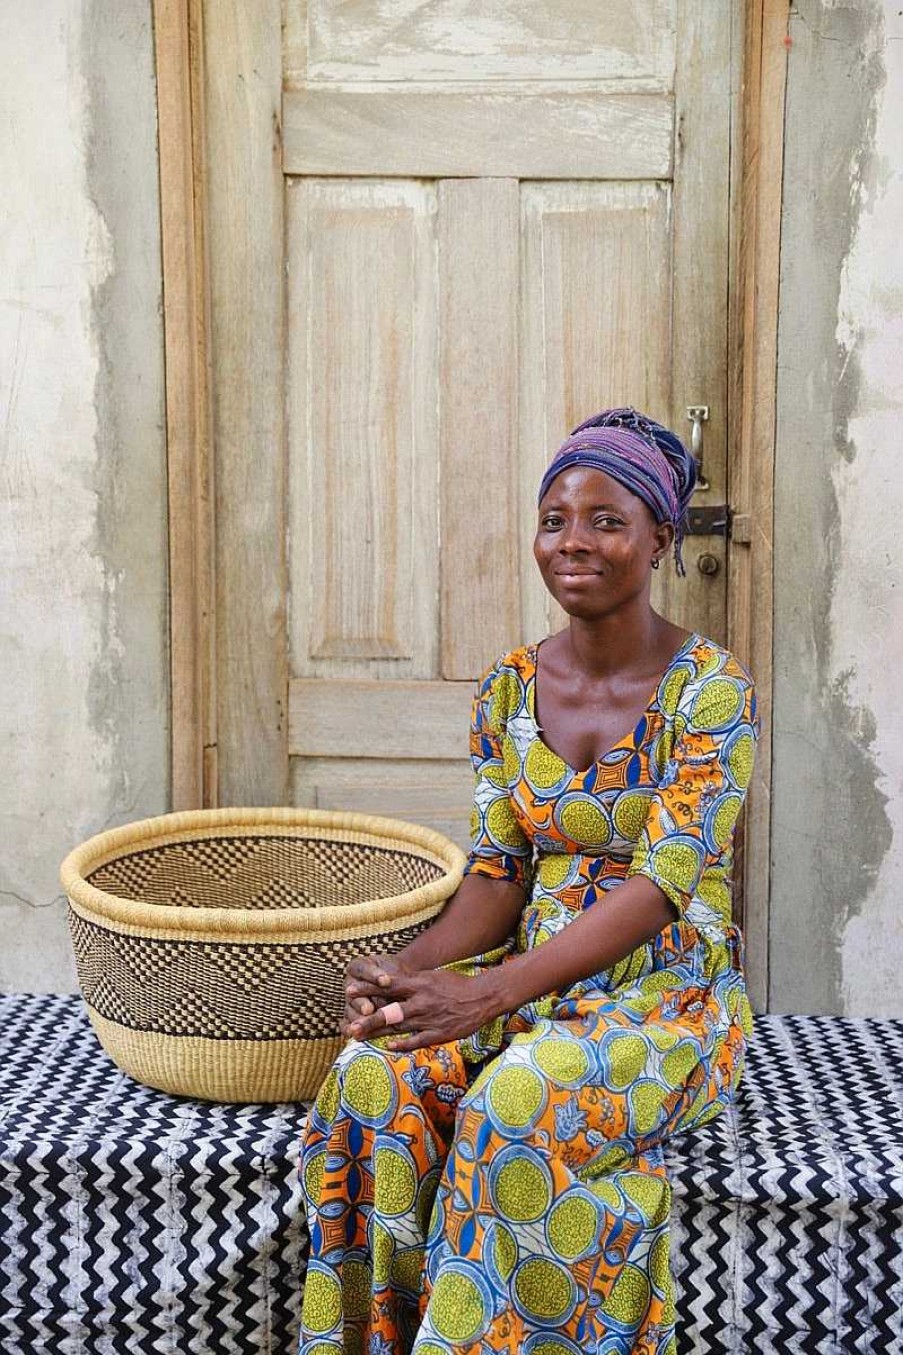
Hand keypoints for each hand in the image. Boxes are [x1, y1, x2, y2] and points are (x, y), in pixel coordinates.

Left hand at [345, 966, 502, 1051]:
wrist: (483, 996)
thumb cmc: (456, 984)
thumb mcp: (432, 977)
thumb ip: (411, 982)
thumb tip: (391, 983)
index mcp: (419, 984)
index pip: (387, 985)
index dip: (367, 989)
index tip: (348, 991)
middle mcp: (421, 1001)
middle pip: (390, 1011)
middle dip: (368, 1019)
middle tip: (349, 1025)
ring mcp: (430, 1019)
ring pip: (399, 1028)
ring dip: (379, 1034)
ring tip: (360, 1038)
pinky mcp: (440, 1033)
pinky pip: (417, 1040)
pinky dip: (403, 1044)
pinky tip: (389, 1047)